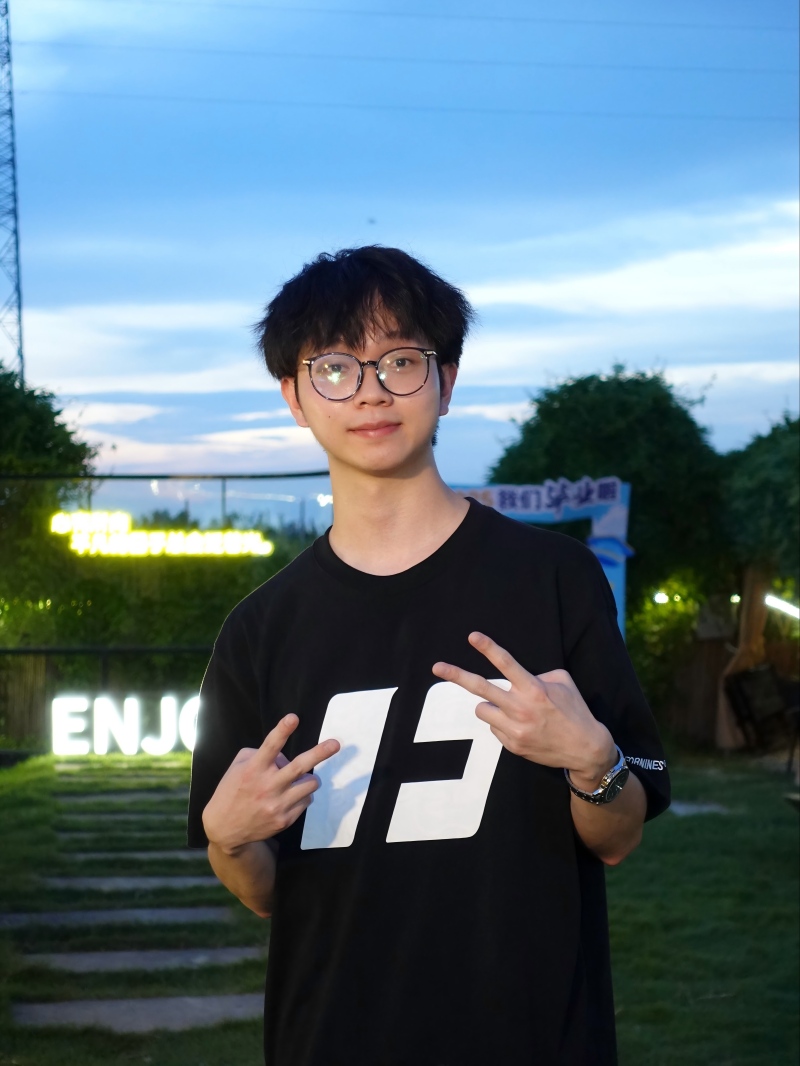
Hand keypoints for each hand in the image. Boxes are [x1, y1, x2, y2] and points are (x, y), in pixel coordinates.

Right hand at [202, 714, 339, 854]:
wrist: (225, 829)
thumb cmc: (232, 790)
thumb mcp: (238, 767)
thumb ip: (260, 754)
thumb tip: (285, 756)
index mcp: (253, 769)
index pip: (270, 746)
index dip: (282, 730)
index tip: (294, 717)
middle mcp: (267, 786)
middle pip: (299, 767)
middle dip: (320, 753)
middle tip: (336, 744)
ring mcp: (277, 804)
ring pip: (310, 784)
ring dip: (309, 778)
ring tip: (299, 779)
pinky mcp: (285, 819)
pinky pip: (306, 800)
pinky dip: (302, 795)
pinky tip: (289, 797)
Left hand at [432, 632, 616, 789]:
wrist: (585, 749)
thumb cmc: (574, 710)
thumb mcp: (563, 683)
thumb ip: (539, 674)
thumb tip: (518, 674)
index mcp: (534, 689)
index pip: (506, 664)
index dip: (488, 648)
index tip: (472, 636)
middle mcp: (520, 708)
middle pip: (480, 687)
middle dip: (456, 675)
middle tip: (437, 667)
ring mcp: (514, 729)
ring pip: (482, 709)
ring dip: (490, 706)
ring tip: (510, 709)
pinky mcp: (511, 745)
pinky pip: (493, 728)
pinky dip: (502, 724)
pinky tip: (522, 727)